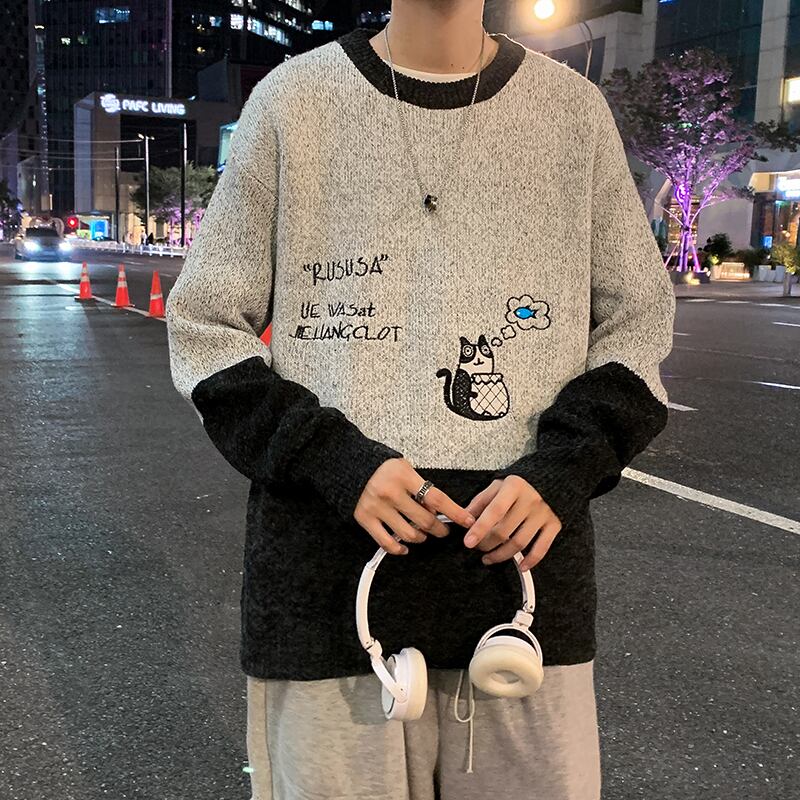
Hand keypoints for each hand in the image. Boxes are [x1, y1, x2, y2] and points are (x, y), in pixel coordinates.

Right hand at [354, 458, 476, 555]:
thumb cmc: (383, 468)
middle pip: (425, 520)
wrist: (349, 465)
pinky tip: (405, 547)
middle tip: (443, 531)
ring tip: (423, 534)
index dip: (455, 513)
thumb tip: (438, 511)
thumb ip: (421, 487)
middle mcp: (390, 492)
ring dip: (421, 538)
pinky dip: (399, 548)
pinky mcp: (364, 518)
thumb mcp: (405, 468)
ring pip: (408, 534)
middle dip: (439, 529)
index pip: (437, 499)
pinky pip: (386, 542)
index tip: (467, 521)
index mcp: (404, 476)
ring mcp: (377, 507)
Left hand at [462, 475, 561, 570]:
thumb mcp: (495, 487)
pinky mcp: (554, 524)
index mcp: (513, 486)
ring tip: (488, 558)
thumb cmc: (516, 486)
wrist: (547, 480)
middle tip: (477, 547)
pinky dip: (530, 560)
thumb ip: (479, 503)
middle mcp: (530, 499)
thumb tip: (463, 520)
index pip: (494, 511)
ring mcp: (543, 513)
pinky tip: (520, 566)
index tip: (468, 542)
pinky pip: (541, 548)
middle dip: (486, 544)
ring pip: (519, 543)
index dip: (480, 529)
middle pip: (505, 531)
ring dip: (501, 555)